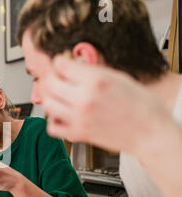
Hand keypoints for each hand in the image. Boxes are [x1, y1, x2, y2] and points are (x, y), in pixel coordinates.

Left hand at [40, 55, 162, 153]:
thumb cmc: (141, 105)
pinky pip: (52, 127)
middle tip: (58, 78)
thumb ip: (92, 71)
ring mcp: (78, 118)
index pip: (61, 65)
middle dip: (52, 77)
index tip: (62, 64)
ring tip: (59, 96)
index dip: (60, 62)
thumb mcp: (118, 77)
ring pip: (47, 103)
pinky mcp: (77, 135)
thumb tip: (74, 65)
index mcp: (96, 81)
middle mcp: (84, 99)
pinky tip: (62, 115)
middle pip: (50, 83)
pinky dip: (53, 121)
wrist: (150, 132)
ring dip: (50, 97)